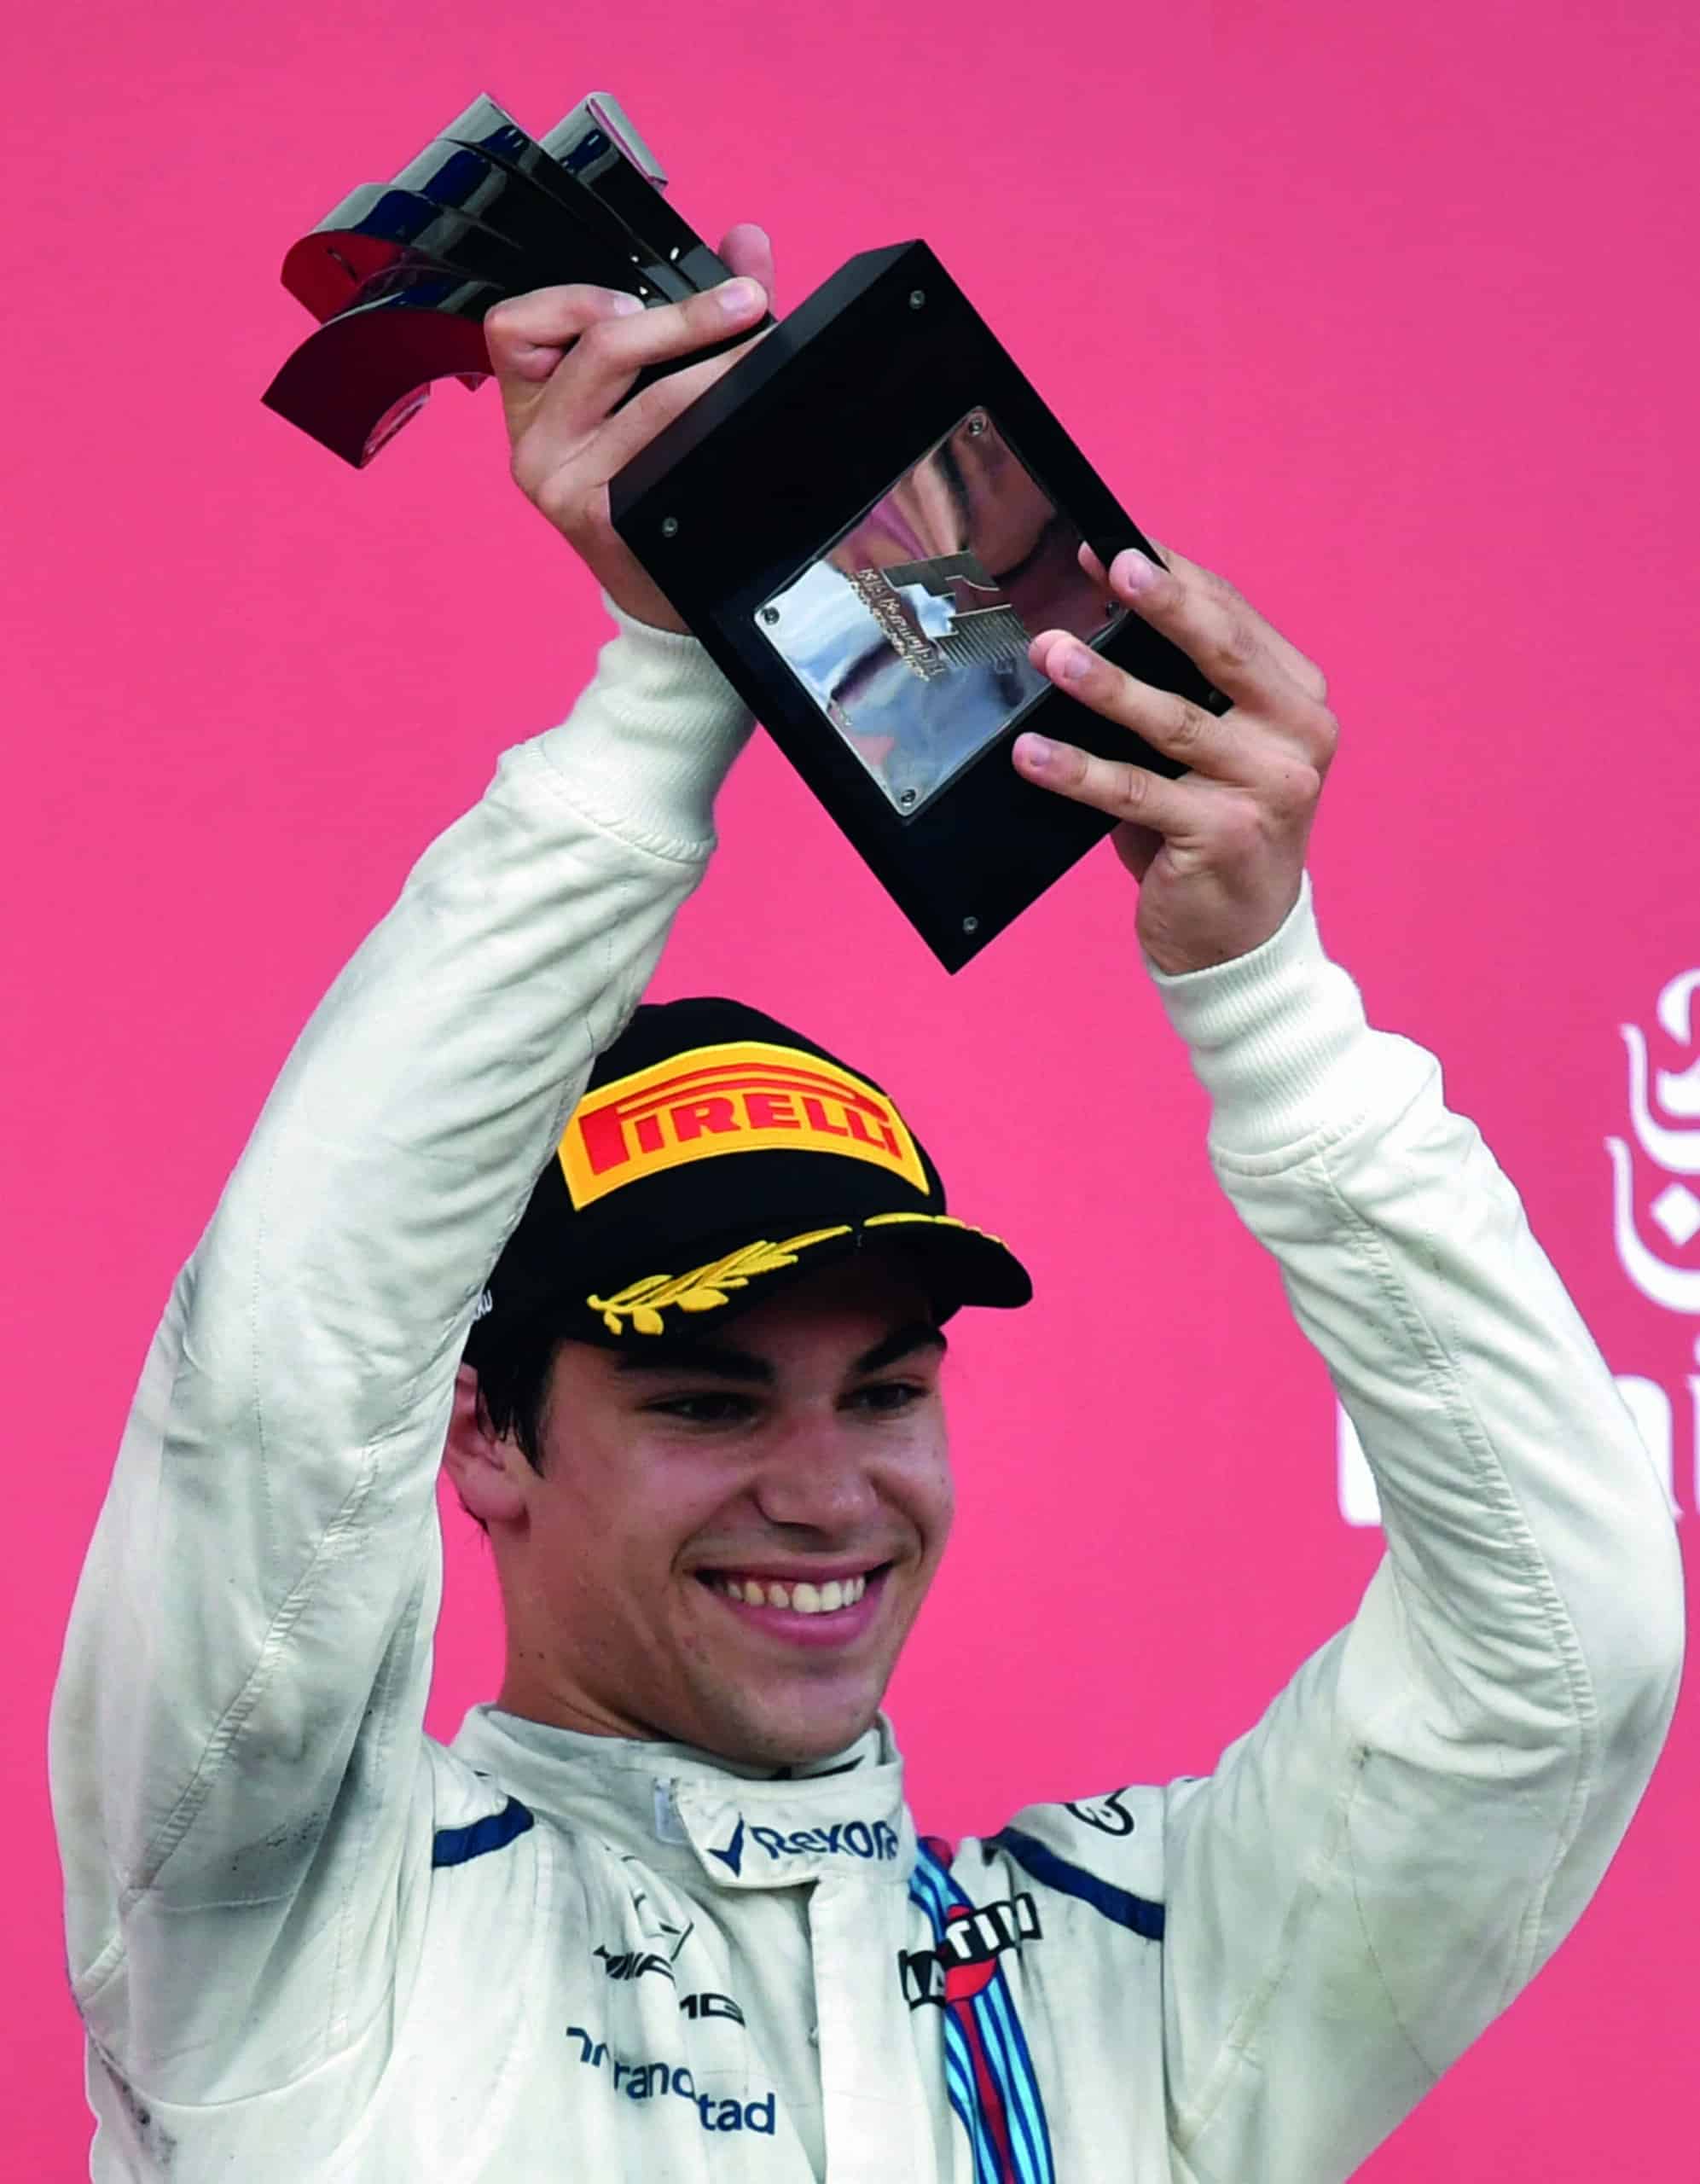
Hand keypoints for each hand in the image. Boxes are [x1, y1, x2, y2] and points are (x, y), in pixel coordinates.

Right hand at [483, 224, 775, 631]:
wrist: (667, 596)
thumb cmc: (657, 490)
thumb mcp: (658, 394)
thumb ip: (697, 315)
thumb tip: (746, 242)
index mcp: (533, 404)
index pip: (511, 327)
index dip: (571, 299)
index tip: (634, 298)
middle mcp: (533, 445)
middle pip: (599, 349)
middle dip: (683, 318)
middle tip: (746, 301)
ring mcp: (561, 485)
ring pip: (643, 400)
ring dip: (713, 368)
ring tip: (760, 348)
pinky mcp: (599, 520)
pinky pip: (660, 452)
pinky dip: (707, 424)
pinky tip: (738, 417)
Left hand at [1011, 543, 1336, 975]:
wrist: (1241, 941)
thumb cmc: (1212, 831)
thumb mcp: (1208, 753)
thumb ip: (1180, 691)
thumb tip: (1092, 627)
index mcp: (1297, 699)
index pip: (1232, 619)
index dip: (1173, 578)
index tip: (1113, 546)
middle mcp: (1297, 736)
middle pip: (1222, 652)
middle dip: (1161, 603)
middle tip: (1107, 566)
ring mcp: (1268, 787)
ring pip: (1174, 721)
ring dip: (1105, 686)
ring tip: (1051, 654)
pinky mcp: (1224, 836)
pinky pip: (1136, 793)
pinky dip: (1078, 772)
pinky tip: (1032, 755)